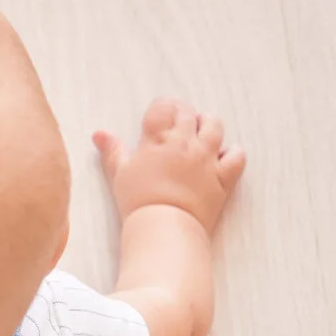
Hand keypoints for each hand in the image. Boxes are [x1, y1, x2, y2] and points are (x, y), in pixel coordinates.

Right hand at [93, 98, 245, 232]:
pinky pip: (236, 156)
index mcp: (159, 139)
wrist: (163, 228)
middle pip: (188, 113)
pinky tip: (222, 156)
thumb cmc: (137, 202)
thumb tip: (99, 134)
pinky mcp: (222, 177)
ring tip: (199, 133)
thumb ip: (112, 151)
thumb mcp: (119, 174)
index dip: (161, 108)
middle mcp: (185, 143)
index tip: (157, 117)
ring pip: (215, 126)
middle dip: (182, 114)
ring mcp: (207, 158)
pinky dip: (232, 153)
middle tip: (175, 125)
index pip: (163, 107)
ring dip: (208, 124)